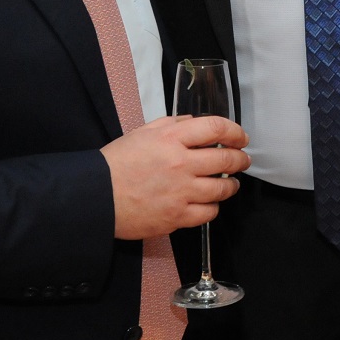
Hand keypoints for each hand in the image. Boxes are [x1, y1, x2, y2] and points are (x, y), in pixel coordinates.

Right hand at [102, 115, 248, 239]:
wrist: (96, 197)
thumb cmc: (116, 163)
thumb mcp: (142, 132)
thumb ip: (172, 124)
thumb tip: (196, 123)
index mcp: (171, 138)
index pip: (216, 128)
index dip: (235, 132)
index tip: (241, 137)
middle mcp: (180, 163)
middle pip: (226, 159)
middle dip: (240, 159)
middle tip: (243, 160)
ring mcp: (180, 192)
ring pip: (222, 188)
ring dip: (231, 184)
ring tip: (230, 183)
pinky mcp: (176, 217)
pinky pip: (208, 213)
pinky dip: (214, 207)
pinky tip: (210, 203)